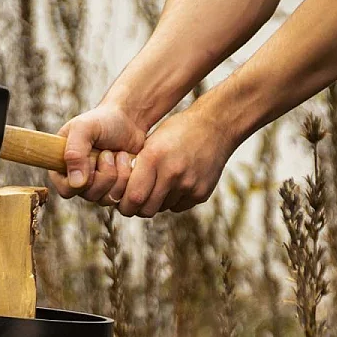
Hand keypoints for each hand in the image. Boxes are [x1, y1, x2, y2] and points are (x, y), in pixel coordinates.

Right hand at [49, 104, 146, 202]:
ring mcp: (98, 188)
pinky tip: (128, 162)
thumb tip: (76, 183)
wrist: (129, 121)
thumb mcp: (83, 128)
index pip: (66, 190)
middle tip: (107, 152)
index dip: (81, 178)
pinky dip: (129, 178)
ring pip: (107, 199)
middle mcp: (78, 182)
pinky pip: (122, 198)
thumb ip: (74, 152)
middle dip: (104, 172)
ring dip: (118, 174)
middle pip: (89, 195)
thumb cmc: (103, 121)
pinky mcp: (115, 191)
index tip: (92, 158)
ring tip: (118, 154)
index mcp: (62, 168)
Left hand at [117, 107, 234, 217]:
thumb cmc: (177, 132)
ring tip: (160, 183)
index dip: (124, 204)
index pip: (133, 198)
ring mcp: (189, 185)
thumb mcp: (152, 142)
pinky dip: (173, 199)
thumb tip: (121, 194)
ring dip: (157, 201)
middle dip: (137, 209)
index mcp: (154, 157)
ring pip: (162, 208)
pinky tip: (177, 182)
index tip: (122, 202)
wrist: (216, 127)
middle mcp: (172, 173)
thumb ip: (137, 167)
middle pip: (146, 210)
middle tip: (136, 201)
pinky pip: (178, 206)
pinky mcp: (201, 193)